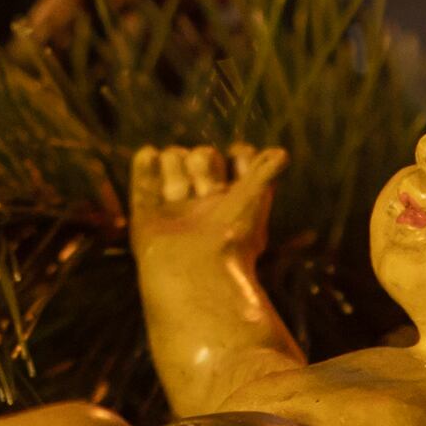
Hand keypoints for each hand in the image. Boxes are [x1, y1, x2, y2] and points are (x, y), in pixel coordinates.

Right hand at [130, 142, 284, 258]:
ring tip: (178, 186)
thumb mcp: (255, 197)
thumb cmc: (232, 235)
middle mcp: (203, 203)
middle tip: (204, 189)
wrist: (197, 272)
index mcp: (233, 201)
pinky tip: (149, 155)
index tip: (238, 166)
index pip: (235, 160)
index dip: (238, 158)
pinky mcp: (146, 217)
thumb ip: (264, 171)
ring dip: (174, 164)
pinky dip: (145, 166)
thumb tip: (282, 153)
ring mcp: (174, 209)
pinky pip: (143, 185)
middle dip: (202, 165)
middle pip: (200, 157)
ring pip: (172, 162)